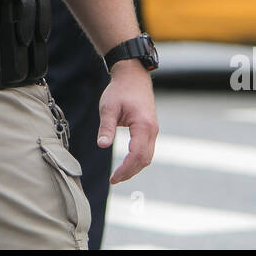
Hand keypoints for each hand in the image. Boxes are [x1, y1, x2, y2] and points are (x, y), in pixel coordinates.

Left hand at [97, 62, 157, 182]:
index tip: (113, 178)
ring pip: (147, 156)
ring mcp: (153, 129)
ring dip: (135, 167)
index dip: (126, 169)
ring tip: (119, 175)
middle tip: (114, 180)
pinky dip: (138, 159)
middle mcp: (152, 130)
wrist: (133, 76)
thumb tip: (102, 145)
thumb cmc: (120, 90)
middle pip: (145, 159)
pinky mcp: (150, 128)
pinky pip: (147, 149)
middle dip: (130, 172)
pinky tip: (127, 163)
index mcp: (143, 125)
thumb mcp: (108, 107)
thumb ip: (106, 127)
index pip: (137, 155)